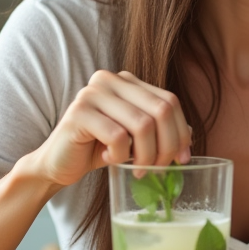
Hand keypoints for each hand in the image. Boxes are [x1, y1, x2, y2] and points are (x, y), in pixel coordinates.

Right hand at [21, 70, 192, 188]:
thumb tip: (190, 136)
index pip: (169, 100)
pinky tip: (108, 159)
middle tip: (161, 169)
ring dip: (146, 155)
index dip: (181, 131)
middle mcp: (110, 80)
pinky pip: (118, 137)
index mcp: (126, 80)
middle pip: (161, 109)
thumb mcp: (134, 138)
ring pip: (143, 125)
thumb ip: (158, 130)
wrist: (58, 165)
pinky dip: (120, 156)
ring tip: (138, 169)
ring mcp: (93, 93)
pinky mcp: (79, 113)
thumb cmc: (98, 149)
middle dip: (168, 145)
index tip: (183, 158)